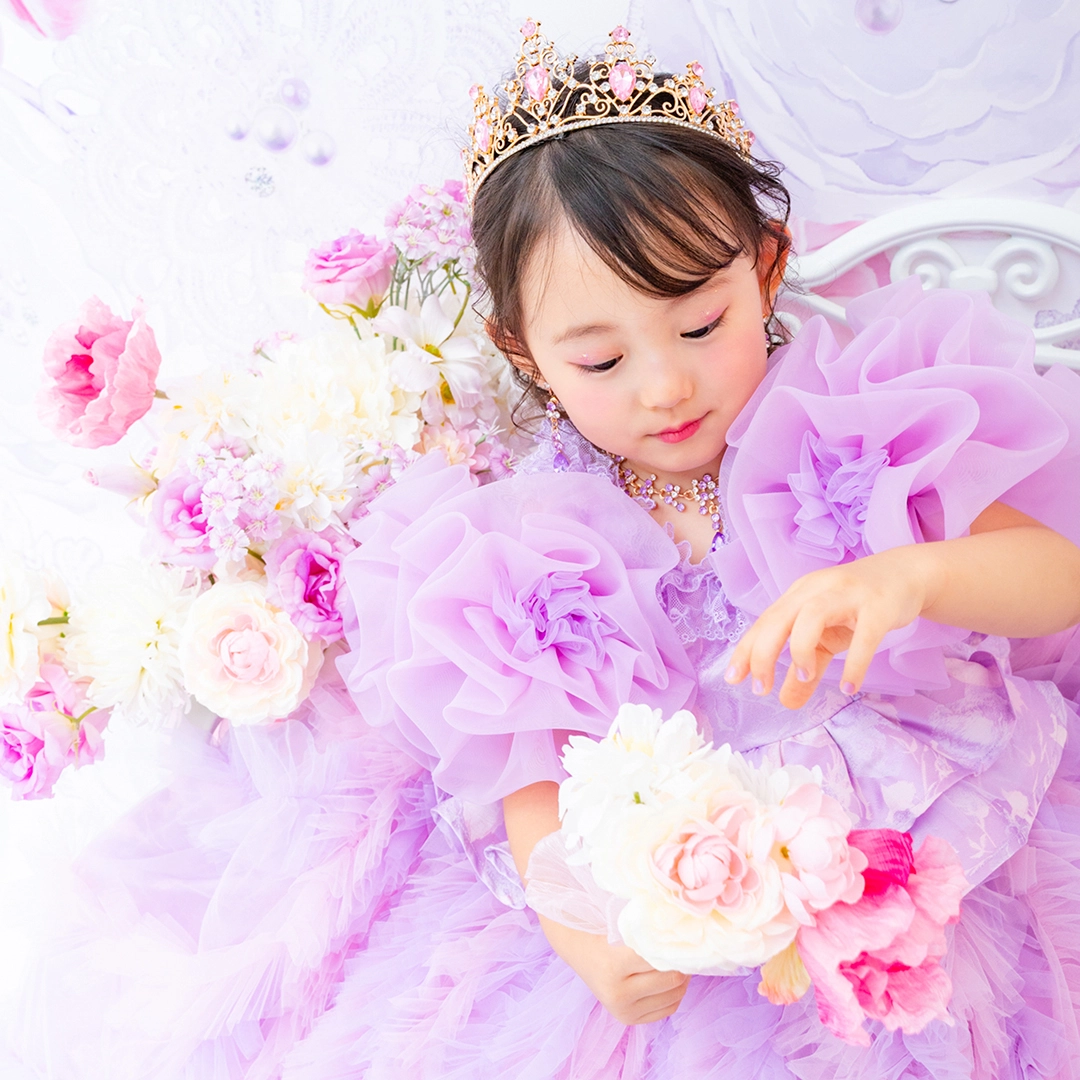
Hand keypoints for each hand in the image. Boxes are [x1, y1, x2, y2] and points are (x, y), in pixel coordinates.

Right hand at [539, 916, 689, 1024]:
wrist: (577, 947)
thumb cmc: (603, 930)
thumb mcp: (623, 926)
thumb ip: (650, 934)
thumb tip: (686, 937)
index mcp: (614, 965)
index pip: (660, 957)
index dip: (675, 945)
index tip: (685, 935)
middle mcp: (618, 993)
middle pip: (671, 978)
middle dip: (682, 962)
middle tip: (686, 948)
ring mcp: (622, 1010)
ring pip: (674, 996)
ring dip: (682, 978)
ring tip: (679, 961)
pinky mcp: (627, 1019)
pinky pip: (668, 1009)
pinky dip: (675, 994)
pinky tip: (670, 978)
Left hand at [723, 549, 929, 709]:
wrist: (906, 575)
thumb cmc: (856, 606)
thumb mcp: (828, 636)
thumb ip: (807, 667)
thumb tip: (786, 702)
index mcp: (799, 595)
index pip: (765, 622)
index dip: (746, 650)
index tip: (732, 679)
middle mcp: (817, 590)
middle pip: (780, 617)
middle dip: (763, 653)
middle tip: (760, 687)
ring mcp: (848, 595)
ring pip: (813, 616)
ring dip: (802, 649)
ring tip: (805, 676)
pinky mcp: (879, 606)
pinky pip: (864, 636)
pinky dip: (855, 664)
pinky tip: (849, 687)